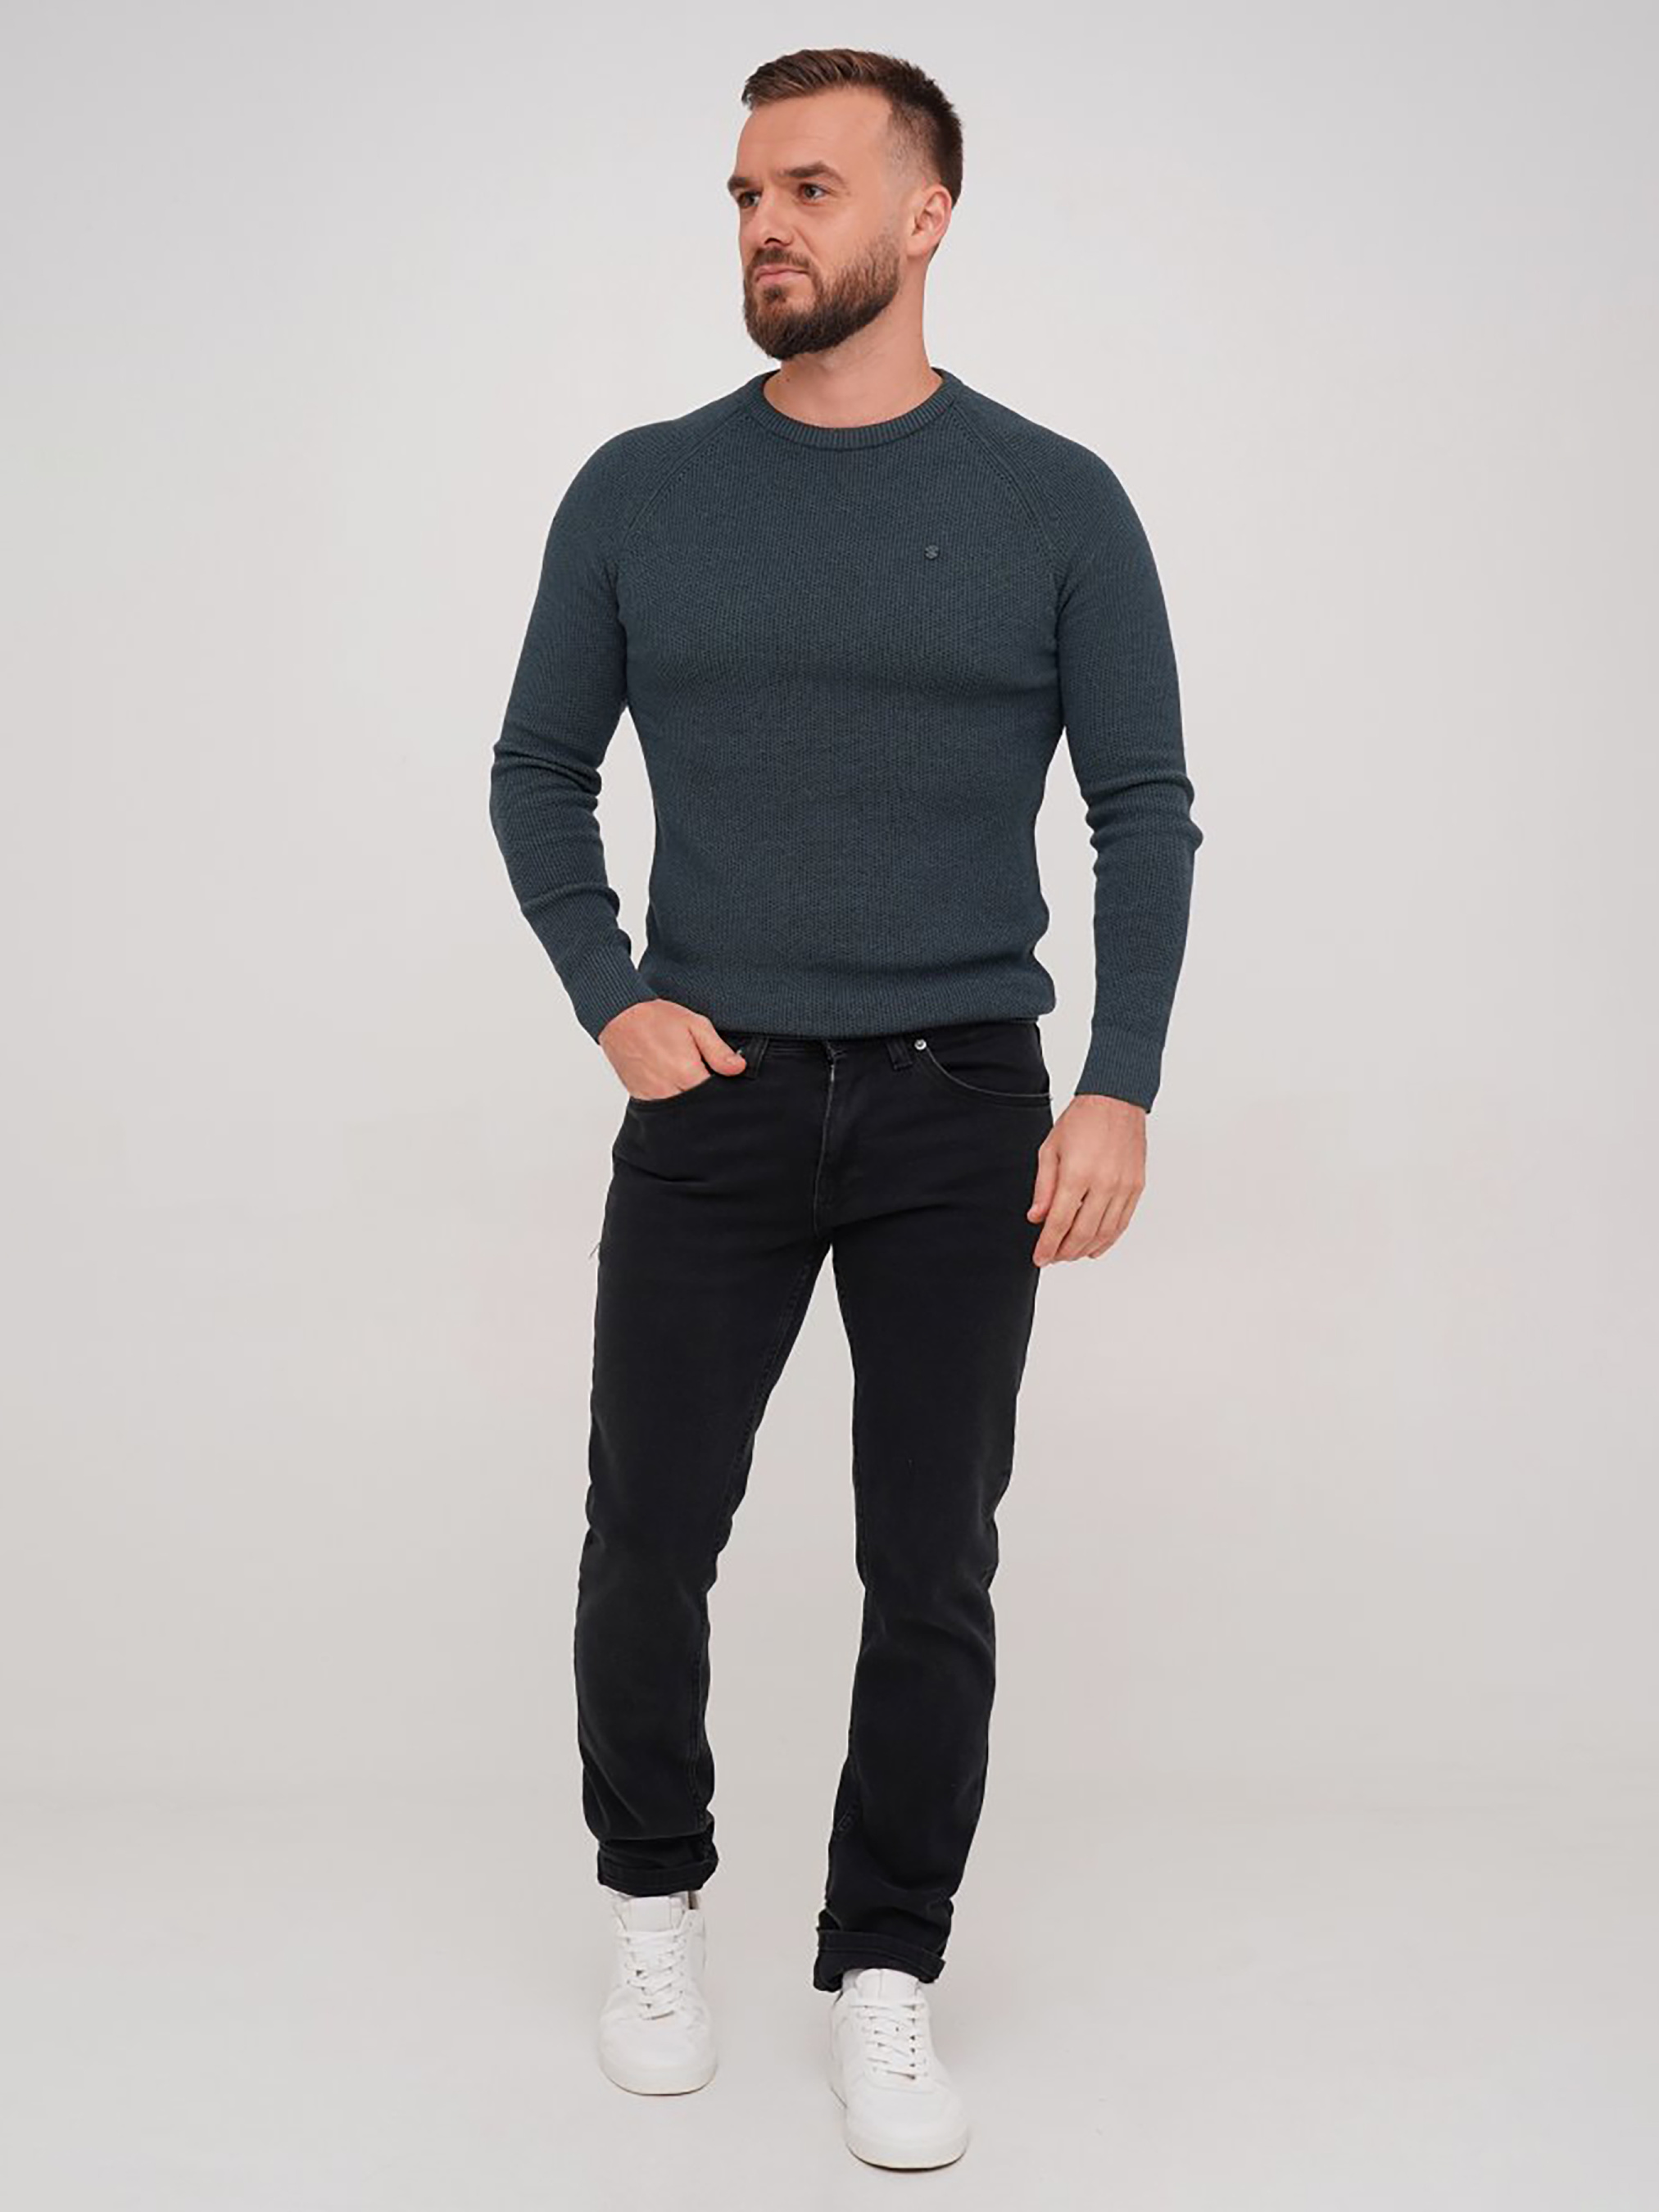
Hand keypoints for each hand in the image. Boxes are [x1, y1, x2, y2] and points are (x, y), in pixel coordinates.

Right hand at [599, 999, 746, 1100]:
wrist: (619, 1017)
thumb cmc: (655, 1018)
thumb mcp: (695, 1025)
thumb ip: (718, 1050)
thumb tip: (738, 1068)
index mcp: (686, 1074)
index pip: (716, 1098)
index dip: (725, 1094)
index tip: (727, 1085)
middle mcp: (669, 1091)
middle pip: (699, 1110)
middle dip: (708, 1102)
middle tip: (710, 1085)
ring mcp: (653, 1098)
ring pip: (681, 1114)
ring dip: (690, 1105)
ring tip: (692, 1087)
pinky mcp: (641, 1099)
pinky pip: (663, 1111)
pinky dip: (673, 1105)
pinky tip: (677, 1090)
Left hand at [1027, 1094, 1146, 1263]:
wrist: (1116, 1101)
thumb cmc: (1081, 1121)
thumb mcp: (1050, 1150)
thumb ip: (1043, 1187)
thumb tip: (1037, 1217)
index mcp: (1077, 1173)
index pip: (1060, 1222)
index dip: (1047, 1245)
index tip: (1040, 1257)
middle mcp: (1104, 1184)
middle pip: (1082, 1233)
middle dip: (1064, 1252)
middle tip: (1052, 1258)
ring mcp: (1123, 1187)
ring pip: (1104, 1233)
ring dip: (1085, 1249)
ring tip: (1069, 1254)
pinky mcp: (1136, 1187)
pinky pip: (1122, 1223)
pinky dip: (1107, 1240)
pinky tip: (1094, 1247)